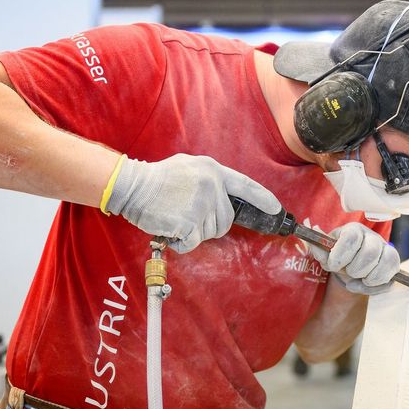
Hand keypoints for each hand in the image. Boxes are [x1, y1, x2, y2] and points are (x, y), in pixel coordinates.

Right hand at [105, 154, 280, 252]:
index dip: (263, 199)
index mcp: (213, 171)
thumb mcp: (188, 166)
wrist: (132, 185)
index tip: (276, 209)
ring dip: (194, 233)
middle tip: (187, 217)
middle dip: (210, 225)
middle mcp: (212, 187)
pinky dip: (182, 242)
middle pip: (226, 220)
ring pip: (210, 232)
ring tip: (175, 217)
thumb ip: (209, 179)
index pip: (246, 186)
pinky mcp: (190, 222)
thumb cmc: (157, 179)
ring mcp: (202, 204)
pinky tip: (170, 228)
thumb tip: (223, 196)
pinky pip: (194, 242)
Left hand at [311, 223, 399, 294]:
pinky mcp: (393, 266)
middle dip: (355, 268)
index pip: (352, 237)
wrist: (350, 266)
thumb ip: (319, 248)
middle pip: (370, 251)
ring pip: (386, 262)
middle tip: (347, 272)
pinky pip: (390, 278)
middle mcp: (373, 237)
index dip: (341, 254)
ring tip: (356, 278)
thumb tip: (315, 234)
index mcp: (354, 230)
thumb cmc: (338, 256)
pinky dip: (373, 287)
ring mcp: (386, 250)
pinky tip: (362, 285)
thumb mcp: (326, 253)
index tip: (333, 265)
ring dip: (367, 277)